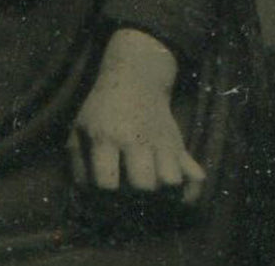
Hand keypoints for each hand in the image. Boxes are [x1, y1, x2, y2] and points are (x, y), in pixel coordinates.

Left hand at [68, 27, 205, 203]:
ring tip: (150, 183)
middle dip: (135, 194)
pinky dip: (190, 191)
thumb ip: (77, 162)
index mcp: (104, 135)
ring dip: (161, 191)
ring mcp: (160, 142)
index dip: (105, 193)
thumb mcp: (80, 127)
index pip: (107, 182)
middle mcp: (134, 138)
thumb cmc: (102, 109)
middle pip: (143, 185)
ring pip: (171, 181)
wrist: (134, 78)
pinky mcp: (180, 146)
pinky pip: (196, 179)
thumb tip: (86, 195)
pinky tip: (175, 191)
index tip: (106, 186)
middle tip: (130, 186)